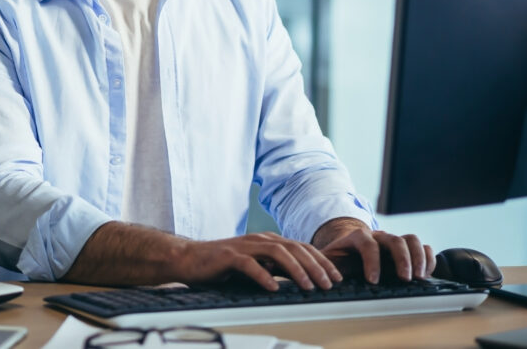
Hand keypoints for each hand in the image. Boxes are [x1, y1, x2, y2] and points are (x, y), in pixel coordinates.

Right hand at [177, 232, 342, 291]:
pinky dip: (263, 275)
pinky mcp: (228, 256)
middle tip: (330, 284)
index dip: (321, 260)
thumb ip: (275, 267)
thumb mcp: (255, 265)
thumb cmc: (222, 265)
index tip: (337, 276)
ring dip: (297, 269)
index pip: (301, 247)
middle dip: (316, 266)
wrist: (189, 258)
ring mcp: (244, 246)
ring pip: (277, 252)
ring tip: (309, 286)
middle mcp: (259, 240)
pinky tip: (273, 287)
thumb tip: (302, 278)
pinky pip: (249, 264)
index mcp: (267, 241)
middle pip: (294, 248)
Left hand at [312, 218, 434, 283]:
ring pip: (410, 239)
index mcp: (357, 237)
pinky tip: (426, 273)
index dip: (372, 261)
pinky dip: (427, 258)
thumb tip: (321, 278)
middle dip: (401, 259)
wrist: (346, 249)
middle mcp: (377, 236)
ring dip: (418, 258)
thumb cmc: (337, 258)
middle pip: (394, 239)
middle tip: (405, 279)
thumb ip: (325, 266)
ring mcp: (392, 240)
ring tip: (419, 277)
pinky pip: (422, 246)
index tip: (373, 281)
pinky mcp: (405, 249)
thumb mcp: (328, 260)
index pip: (367, 243)